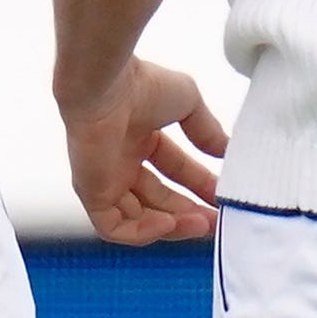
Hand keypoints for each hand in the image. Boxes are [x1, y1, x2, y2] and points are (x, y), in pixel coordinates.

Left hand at [62, 59, 227, 245]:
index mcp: (140, 138)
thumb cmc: (141, 84)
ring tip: (202, 225)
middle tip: (218, 221)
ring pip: (139, 218)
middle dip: (189, 212)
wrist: (106, 86)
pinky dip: (141, 232)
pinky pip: (113, 227)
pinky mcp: (90, 194)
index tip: (223, 196)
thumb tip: (225, 150)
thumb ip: (206, 130)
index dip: (199, 185)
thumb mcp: (188, 102)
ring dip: (172, 226)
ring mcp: (105, 180)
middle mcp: (121, 162)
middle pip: (159, 199)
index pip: (174, 171)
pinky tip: (168, 223)